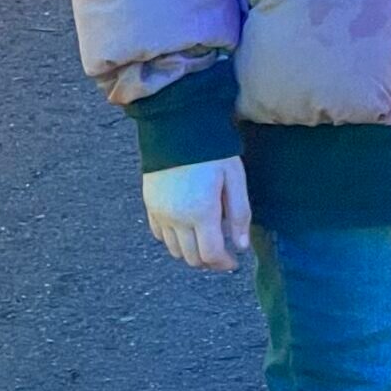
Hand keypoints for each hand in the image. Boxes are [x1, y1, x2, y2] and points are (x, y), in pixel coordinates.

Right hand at [142, 155, 250, 272]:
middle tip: (222, 252)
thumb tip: (241, 246)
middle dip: (209, 261)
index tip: (234, 260)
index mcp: (201, 213)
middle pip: (192, 258)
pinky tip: (186, 228)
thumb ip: (239, 214)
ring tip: (205, 239)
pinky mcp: (149, 205)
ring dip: (191, 252)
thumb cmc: (211, 151)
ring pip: (174, 250)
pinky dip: (173, 239)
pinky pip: (159, 235)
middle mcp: (177, 219)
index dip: (224, 263)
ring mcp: (160, 213)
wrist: (177, 127)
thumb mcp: (234, 179)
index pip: (211, 255)